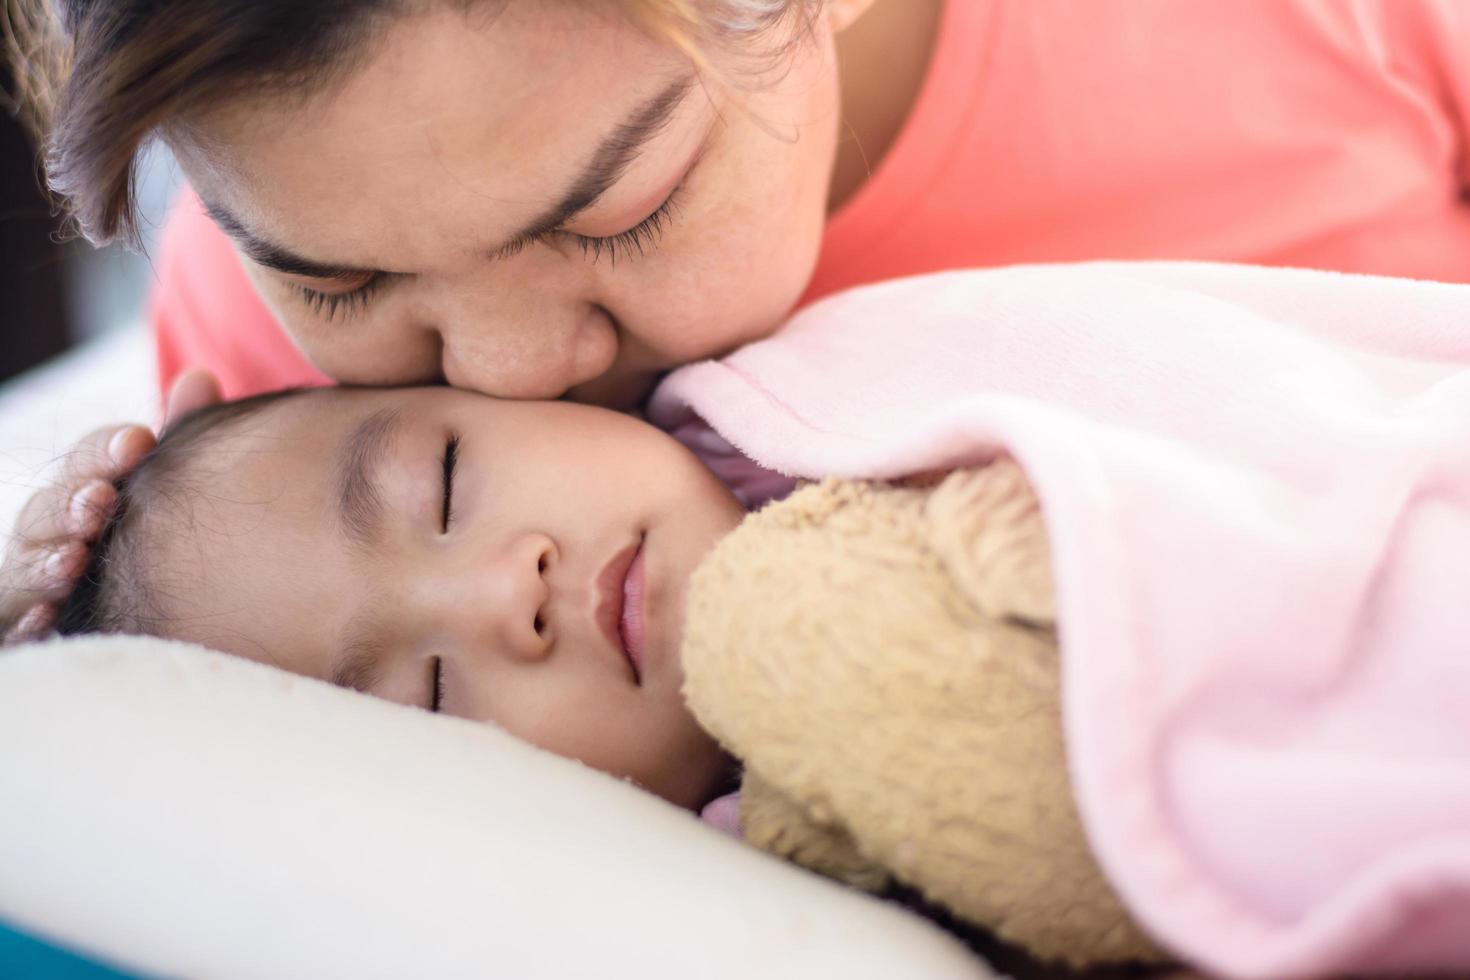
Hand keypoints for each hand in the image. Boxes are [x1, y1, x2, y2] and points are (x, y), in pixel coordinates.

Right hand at [0, 369, 222, 643]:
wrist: (138, 620)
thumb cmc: (146, 542)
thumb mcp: (165, 489)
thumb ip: (185, 434)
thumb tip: (199, 377)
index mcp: (85, 492)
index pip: (89, 461)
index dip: (107, 449)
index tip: (141, 441)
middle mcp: (50, 535)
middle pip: (47, 512)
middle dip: (71, 503)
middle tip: (102, 500)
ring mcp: (30, 585)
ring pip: (23, 569)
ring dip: (45, 563)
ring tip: (72, 560)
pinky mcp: (25, 633)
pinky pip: (14, 630)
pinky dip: (26, 624)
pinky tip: (46, 621)